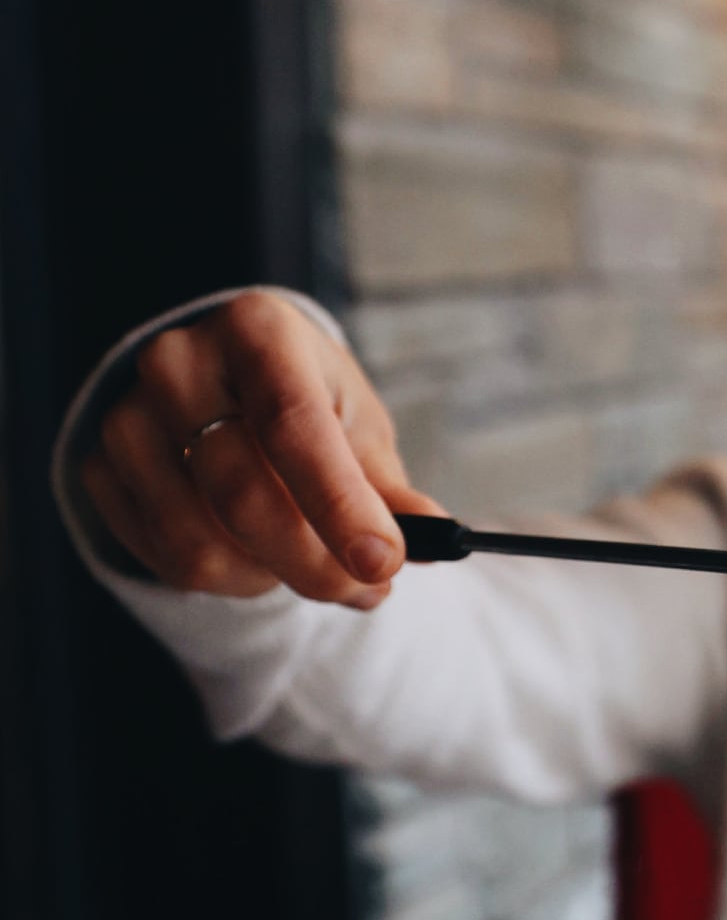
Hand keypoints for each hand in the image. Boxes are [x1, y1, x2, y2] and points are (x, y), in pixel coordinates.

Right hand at [80, 290, 444, 608]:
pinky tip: (257, 556)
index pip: (294, 425)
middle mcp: (179, 363)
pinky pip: (165, 560)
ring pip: (199, 542)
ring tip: (311, 563)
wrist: (226, 387)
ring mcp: (126, 416)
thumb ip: (390, 486)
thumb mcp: (357, 427)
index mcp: (258, 331)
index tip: (383, 562)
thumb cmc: (307, 402)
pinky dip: (228, 579)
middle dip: (316, 562)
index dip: (340, 504)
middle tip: (368, 588)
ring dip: (272, 577)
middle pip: (243, 494)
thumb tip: (435, 535)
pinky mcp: (98, 468)